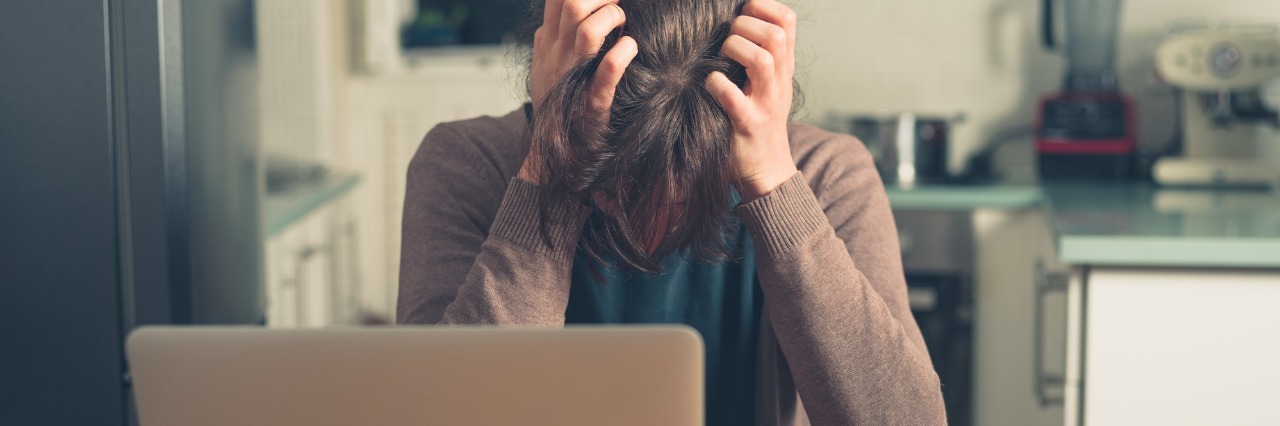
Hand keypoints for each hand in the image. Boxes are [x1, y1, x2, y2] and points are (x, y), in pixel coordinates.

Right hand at [520, 0, 637, 182]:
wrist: (553, 150)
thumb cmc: (556, 102)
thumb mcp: (545, 65)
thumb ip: (551, 38)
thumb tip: (557, 17)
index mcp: (547, 42)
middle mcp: (557, 54)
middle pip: (572, 5)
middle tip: (619, 5)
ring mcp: (572, 76)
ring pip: (588, 32)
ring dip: (612, 19)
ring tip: (624, 24)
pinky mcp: (593, 100)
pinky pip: (608, 71)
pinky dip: (623, 54)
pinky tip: (631, 48)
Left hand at [705, 0, 798, 202]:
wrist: (768, 172)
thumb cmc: (761, 122)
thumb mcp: (772, 86)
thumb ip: (764, 56)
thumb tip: (738, 22)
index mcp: (784, 68)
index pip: (788, 21)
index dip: (764, 8)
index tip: (743, 14)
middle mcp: (779, 82)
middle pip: (776, 36)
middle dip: (745, 27)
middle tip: (728, 41)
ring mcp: (766, 103)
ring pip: (761, 59)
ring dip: (733, 50)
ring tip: (721, 60)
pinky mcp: (747, 124)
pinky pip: (732, 96)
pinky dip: (715, 84)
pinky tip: (710, 85)